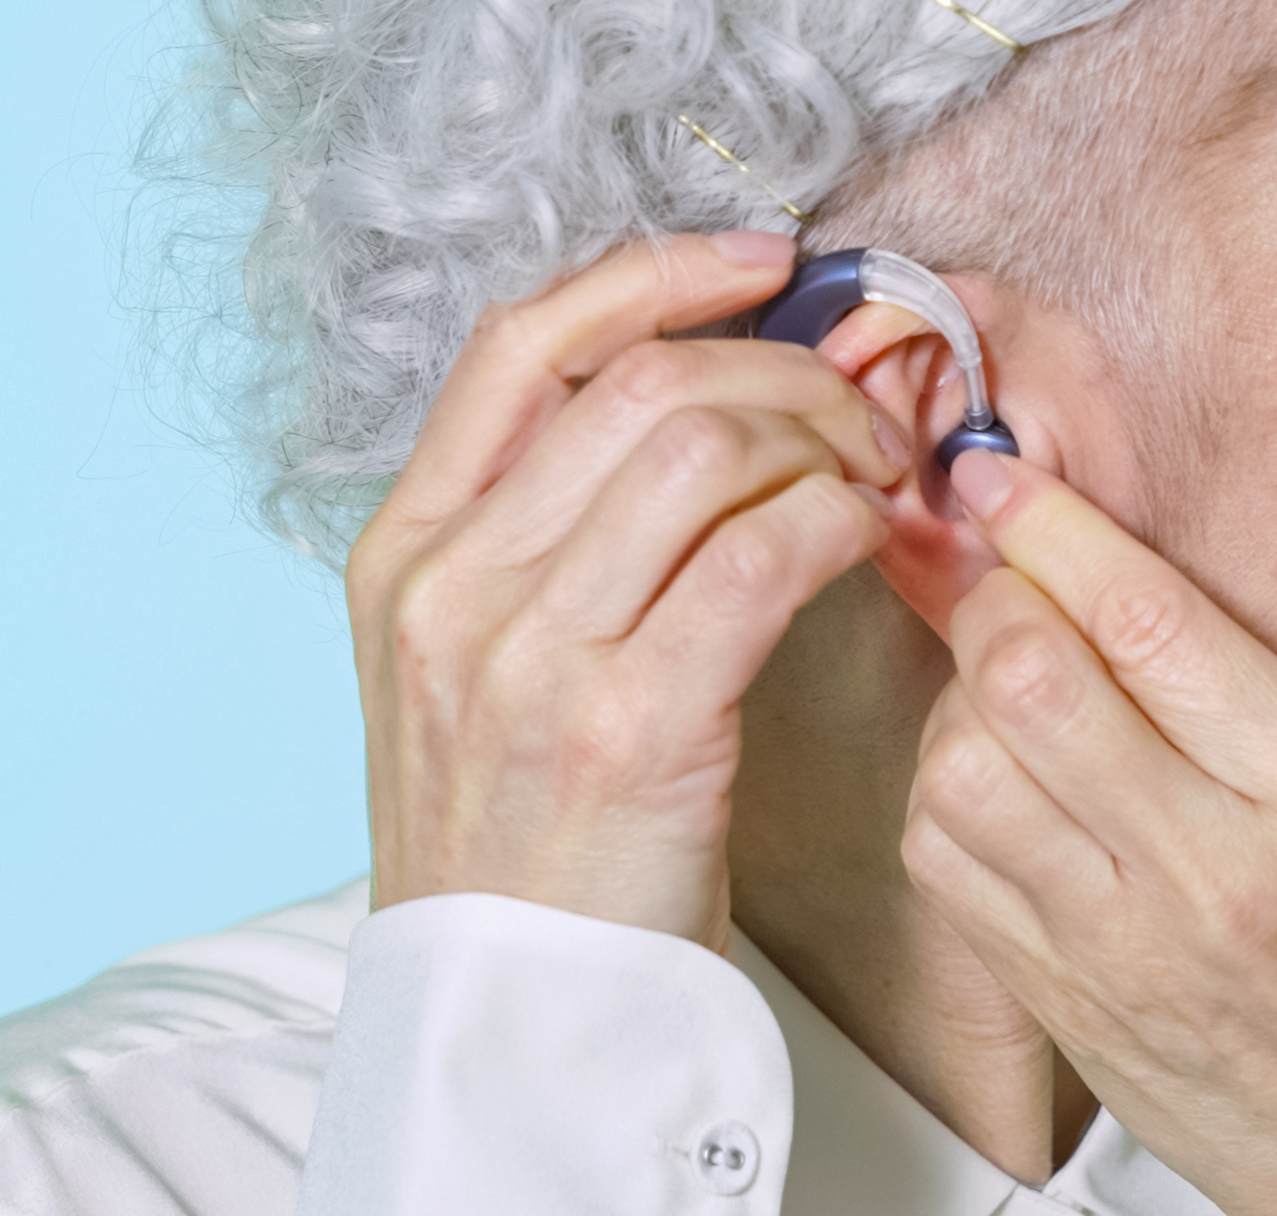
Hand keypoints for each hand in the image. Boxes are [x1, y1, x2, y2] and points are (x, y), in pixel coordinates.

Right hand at [349, 232, 900, 949]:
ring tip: (875, 477)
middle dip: (781, 367)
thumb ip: (536, 533)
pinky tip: (865, 540)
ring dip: (822, 440)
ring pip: (706, 449)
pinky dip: (836, 520)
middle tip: (864, 408)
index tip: (761, 260)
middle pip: (639, 385)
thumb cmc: (522, 836)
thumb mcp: (468, 667)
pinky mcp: (627, 728)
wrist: (507, 1017)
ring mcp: (528, 657)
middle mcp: (449, 587)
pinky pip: (763, 555)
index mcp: (401, 553)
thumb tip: (686, 397)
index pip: (519, 343)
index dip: (653, 275)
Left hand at [902, 452, 1276, 1215]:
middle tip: (999, 565)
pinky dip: (946, 788)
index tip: (1005, 473)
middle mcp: (1216, 872)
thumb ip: (1273, 680)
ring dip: (961, 693)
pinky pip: (944, 862)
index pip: (1155, 624)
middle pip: (1034, 680)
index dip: (1058, 526)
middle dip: (993, 590)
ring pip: (963, 766)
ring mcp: (1122, 948)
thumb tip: (1125, 564)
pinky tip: (996, 773)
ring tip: (1008, 678)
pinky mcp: (1057, 1002)